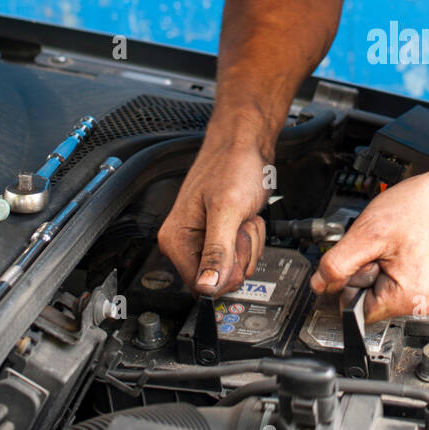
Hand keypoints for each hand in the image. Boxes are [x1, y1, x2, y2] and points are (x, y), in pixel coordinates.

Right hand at [157, 138, 266, 295]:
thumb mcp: (228, 209)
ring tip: (242, 216)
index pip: (201, 286)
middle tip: (239, 223)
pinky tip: (246, 217)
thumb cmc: (233, 164)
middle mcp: (185, 242)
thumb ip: (217, 251)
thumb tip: (207, 287)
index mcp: (176, 239)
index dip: (226, 272)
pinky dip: (252, 237)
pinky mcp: (220, 234)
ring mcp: (203, 239)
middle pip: (220, 279)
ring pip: (234, 267)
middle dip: (240, 254)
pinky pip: (240, 254)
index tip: (235, 244)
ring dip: (249, 243)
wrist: (246, 142)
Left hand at [309, 161, 428, 322]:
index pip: (356, 310)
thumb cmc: (422, 208)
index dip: (348, 283)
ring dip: (376, 264)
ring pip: (378, 287)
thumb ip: (337, 264)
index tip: (358, 259)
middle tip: (380, 244)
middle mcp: (419, 303)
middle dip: (364, 271)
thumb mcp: (368, 233)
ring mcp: (423, 293)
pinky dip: (388, 261)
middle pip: (368, 299)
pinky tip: (400, 244)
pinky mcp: (423, 281)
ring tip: (393, 242)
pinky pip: (392, 279)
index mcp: (407, 299)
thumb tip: (319, 284)